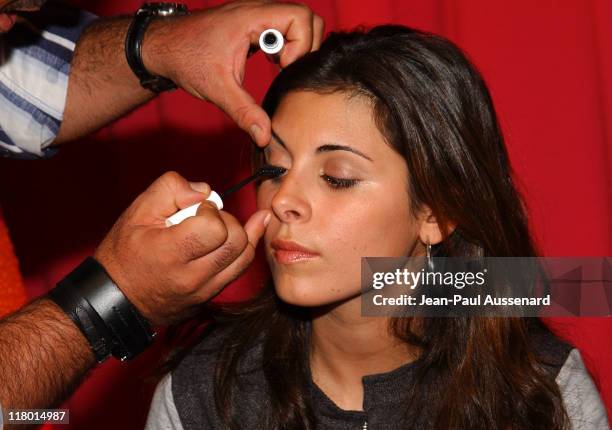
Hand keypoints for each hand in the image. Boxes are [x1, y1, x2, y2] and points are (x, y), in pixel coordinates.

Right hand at [94, 171, 270, 325]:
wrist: (117, 301)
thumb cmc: (124, 254)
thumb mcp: (136, 212)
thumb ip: (170, 189)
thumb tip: (204, 190)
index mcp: (170, 253)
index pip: (214, 228)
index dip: (210, 211)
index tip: (196, 210)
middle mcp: (192, 277)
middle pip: (236, 241)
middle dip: (226, 220)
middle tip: (205, 219)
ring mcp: (204, 291)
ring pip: (244, 255)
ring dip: (238, 233)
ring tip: (218, 226)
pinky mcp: (210, 296)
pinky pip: (240, 269)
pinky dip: (244, 247)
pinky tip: (253, 227)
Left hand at [142, 0, 324, 145]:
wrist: (162, 47)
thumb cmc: (185, 58)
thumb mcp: (218, 89)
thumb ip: (245, 113)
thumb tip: (265, 137)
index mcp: (250, 17)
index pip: (299, 17)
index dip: (300, 45)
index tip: (281, 67)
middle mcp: (257, 10)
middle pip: (305, 16)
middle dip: (305, 45)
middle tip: (286, 68)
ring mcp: (256, 15)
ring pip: (297, 20)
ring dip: (297, 44)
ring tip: (279, 65)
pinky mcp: (254, 23)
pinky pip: (283, 26)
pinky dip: (286, 44)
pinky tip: (272, 62)